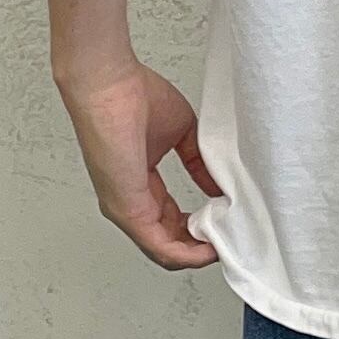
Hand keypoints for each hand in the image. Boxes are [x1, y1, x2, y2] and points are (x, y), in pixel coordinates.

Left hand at [54, 55, 222, 270]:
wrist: (110, 84)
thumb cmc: (134, 96)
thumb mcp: (181, 133)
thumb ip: (197, 162)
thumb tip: (217, 185)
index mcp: (139, 183)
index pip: (168, 219)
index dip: (198, 226)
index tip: (223, 222)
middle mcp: (128, 202)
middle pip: (167, 241)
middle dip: (200, 246)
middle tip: (229, 240)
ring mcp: (124, 209)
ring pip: (164, 251)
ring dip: (197, 255)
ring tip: (225, 247)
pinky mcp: (127, 209)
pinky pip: (159, 246)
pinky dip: (187, 253)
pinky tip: (209, 249)